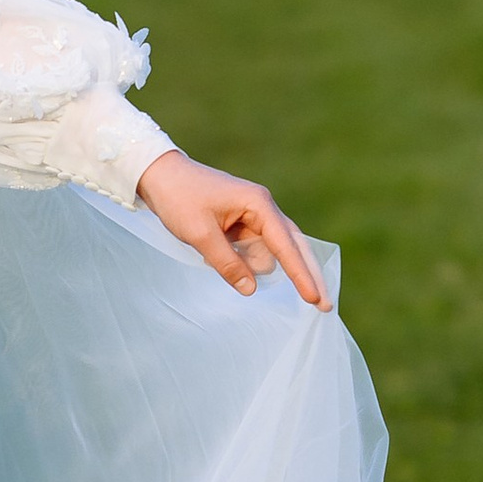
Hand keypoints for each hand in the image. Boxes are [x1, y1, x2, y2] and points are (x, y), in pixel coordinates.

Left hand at [135, 148, 327, 308]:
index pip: (286, 246)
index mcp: (259, 204)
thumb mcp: (199, 234)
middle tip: (323, 307)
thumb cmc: (179, 198)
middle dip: (305, 276)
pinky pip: (251, 250)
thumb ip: (227, 263)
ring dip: (250, 265)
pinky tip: (214, 254)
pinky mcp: (242, 224)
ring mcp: (254, 216)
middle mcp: (263, 208)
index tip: (314, 299)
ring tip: (211, 248)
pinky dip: (241, 261)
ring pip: (267, 252)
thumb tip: (252, 289)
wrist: (159, 174)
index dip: (301, 275)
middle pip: (294, 247)